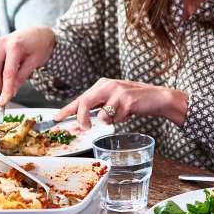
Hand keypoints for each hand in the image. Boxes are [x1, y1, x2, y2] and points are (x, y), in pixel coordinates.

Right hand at [0, 27, 56, 106]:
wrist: (39, 33)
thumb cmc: (40, 47)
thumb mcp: (35, 62)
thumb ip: (21, 77)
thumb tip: (10, 92)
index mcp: (14, 46)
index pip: (8, 73)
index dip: (5, 89)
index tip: (3, 102)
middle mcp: (2, 43)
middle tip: (7, 93)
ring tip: (15, 76)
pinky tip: (12, 68)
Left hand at [54, 78, 186, 128]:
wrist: (157, 98)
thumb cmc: (134, 102)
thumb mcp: (114, 102)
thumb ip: (98, 109)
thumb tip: (81, 123)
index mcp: (102, 84)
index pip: (80, 98)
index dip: (67, 109)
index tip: (56, 118)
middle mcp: (107, 85)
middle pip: (84, 102)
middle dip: (82, 119)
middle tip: (83, 128)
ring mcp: (117, 91)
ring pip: (101, 115)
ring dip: (110, 121)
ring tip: (121, 115)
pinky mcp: (127, 99)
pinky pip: (115, 118)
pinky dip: (121, 120)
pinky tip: (129, 114)